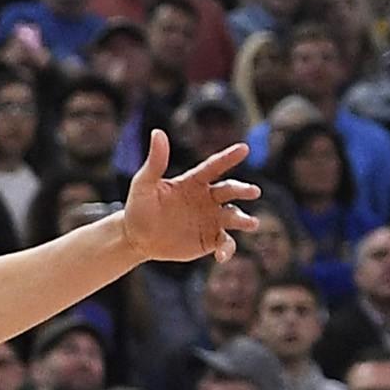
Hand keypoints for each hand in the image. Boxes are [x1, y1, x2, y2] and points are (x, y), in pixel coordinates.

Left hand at [118, 128, 261, 265]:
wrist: (136, 237)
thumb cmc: (139, 207)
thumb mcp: (143, 184)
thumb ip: (155, 161)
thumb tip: (157, 132)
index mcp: (194, 182)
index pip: (213, 167)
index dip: (228, 158)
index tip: (243, 148)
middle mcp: (207, 198)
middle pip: (229, 191)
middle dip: (242, 190)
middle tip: (253, 191)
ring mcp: (211, 219)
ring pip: (233, 217)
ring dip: (243, 219)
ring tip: (251, 223)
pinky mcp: (209, 239)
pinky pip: (224, 243)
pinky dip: (227, 249)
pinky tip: (222, 256)